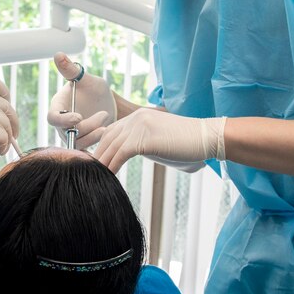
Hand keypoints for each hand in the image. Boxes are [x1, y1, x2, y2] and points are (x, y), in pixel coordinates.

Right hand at [47, 53, 116, 149]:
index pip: (52, 118)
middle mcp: (61, 123)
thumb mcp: (87, 79)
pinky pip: (86, 149)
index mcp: (58, 106)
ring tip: (107, 122)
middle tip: (103, 115)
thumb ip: (72, 70)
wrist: (108, 104)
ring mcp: (70, 135)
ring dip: (94, 134)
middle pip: (68, 132)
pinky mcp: (81, 144)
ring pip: (78, 142)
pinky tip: (107, 131)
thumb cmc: (95, 89)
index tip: (79, 116)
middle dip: (87, 126)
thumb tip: (58, 54)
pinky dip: (97, 142)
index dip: (64, 120)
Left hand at [94, 109, 225, 173]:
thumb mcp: (158, 141)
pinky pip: (120, 154)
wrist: (206, 138)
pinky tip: (108, 177)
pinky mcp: (145, 138)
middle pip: (107, 138)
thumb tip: (125, 157)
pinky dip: (112, 166)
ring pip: (111, 146)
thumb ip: (141, 145)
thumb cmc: (186, 144)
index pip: (111, 131)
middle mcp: (136, 118)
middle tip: (86, 171)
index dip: (100, 148)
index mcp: (138, 117)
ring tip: (94, 177)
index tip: (93, 163)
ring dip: (101, 163)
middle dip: (96, 156)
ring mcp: (139, 125)